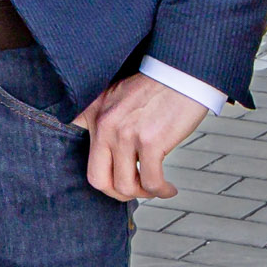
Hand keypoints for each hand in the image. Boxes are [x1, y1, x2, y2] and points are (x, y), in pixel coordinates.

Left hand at [70, 72, 208, 200]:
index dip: (103, 178)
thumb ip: (103, 119)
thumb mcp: (116, 96)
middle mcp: (105, 126)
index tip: (119, 179)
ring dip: (143, 193)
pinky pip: (151, 182)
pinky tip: (169, 188)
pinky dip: (161, 191)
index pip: (85, 158)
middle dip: (118, 193)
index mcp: (94, 116)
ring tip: (155, 188)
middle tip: (135, 190)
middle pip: (98, 180)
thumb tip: (108, 152)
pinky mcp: (150, 142)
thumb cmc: (155, 87)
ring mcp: (126, 135)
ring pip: (125, 186)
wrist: (181, 73)